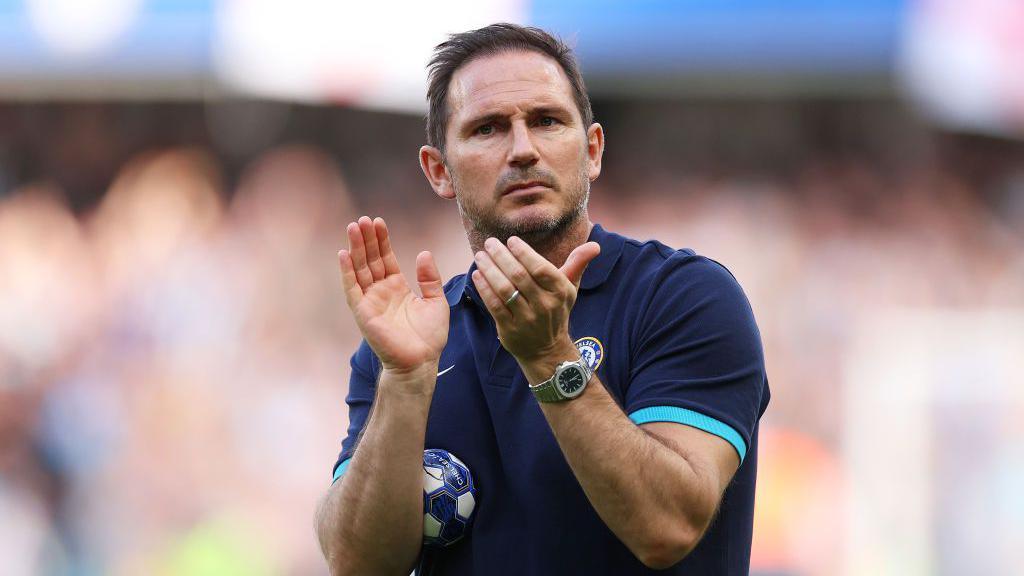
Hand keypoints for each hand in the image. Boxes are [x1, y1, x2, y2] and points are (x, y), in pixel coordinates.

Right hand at [338, 216, 448, 377]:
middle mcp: (381, 292)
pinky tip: (344, 255)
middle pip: (370, 260)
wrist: (421, 362)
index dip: (381, 240)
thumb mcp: (436, 301)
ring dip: (355, 249)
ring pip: (360, 270)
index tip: (378, 222)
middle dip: (366, 239)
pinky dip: (347, 272)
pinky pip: (352, 289)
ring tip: (353, 228)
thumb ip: (430, 278)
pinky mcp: (363, 313)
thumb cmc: (429, 337)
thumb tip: (423, 253)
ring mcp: (370, 302)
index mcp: (397, 287)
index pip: (386, 258)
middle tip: (362, 219)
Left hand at [470, 236, 599, 364]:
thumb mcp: (569, 289)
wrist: (547, 350)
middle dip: (501, 256)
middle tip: (489, 243)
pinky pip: (494, 306)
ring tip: (480, 256)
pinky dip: (484, 289)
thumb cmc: (556, 310)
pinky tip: (477, 275)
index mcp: (560, 292)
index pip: (541, 268)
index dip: (524, 253)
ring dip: (490, 270)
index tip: (510, 240)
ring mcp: (526, 319)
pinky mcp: (510, 330)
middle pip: (519, 276)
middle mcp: (545, 306)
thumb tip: (595, 245)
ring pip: (504, 290)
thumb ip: (577, 264)